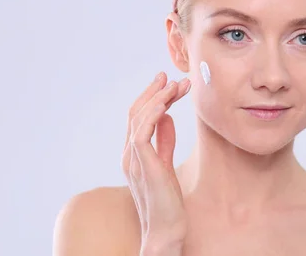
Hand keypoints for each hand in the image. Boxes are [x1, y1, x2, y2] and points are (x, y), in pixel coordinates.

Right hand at [121, 72, 191, 255]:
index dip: (152, 97)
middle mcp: (129, 154)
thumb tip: (168, 118)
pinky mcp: (143, 164)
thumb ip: (165, 141)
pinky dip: (153, 114)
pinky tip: (167, 103)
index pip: (138, 117)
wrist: (165, 229)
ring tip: (176, 84)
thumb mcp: (166, 164)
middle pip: (136, 112)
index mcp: (133, 153)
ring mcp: (133, 159)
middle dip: (155, 91)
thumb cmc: (167, 201)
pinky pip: (143, 132)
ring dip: (159, 98)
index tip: (167, 82)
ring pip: (139, 118)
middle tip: (170, 76)